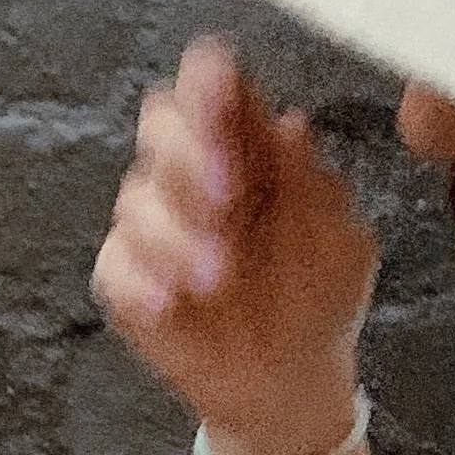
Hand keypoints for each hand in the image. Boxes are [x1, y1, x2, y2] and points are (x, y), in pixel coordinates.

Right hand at [92, 36, 378, 454]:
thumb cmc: (319, 290)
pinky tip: (171, 301)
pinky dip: (142, 282)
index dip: (209, 78)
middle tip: (229, 195)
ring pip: (136, 197)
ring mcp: (154, 224)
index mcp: (245, 143)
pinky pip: (115, 266)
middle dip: (190, 151)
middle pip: (160, 122)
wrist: (296, 375)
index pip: (211, 83)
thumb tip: (290, 125)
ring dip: (179, 235)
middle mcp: (190, 170)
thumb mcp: (338, 238)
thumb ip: (315, 186)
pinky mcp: (127, 279)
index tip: (223, 93)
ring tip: (222, 279)